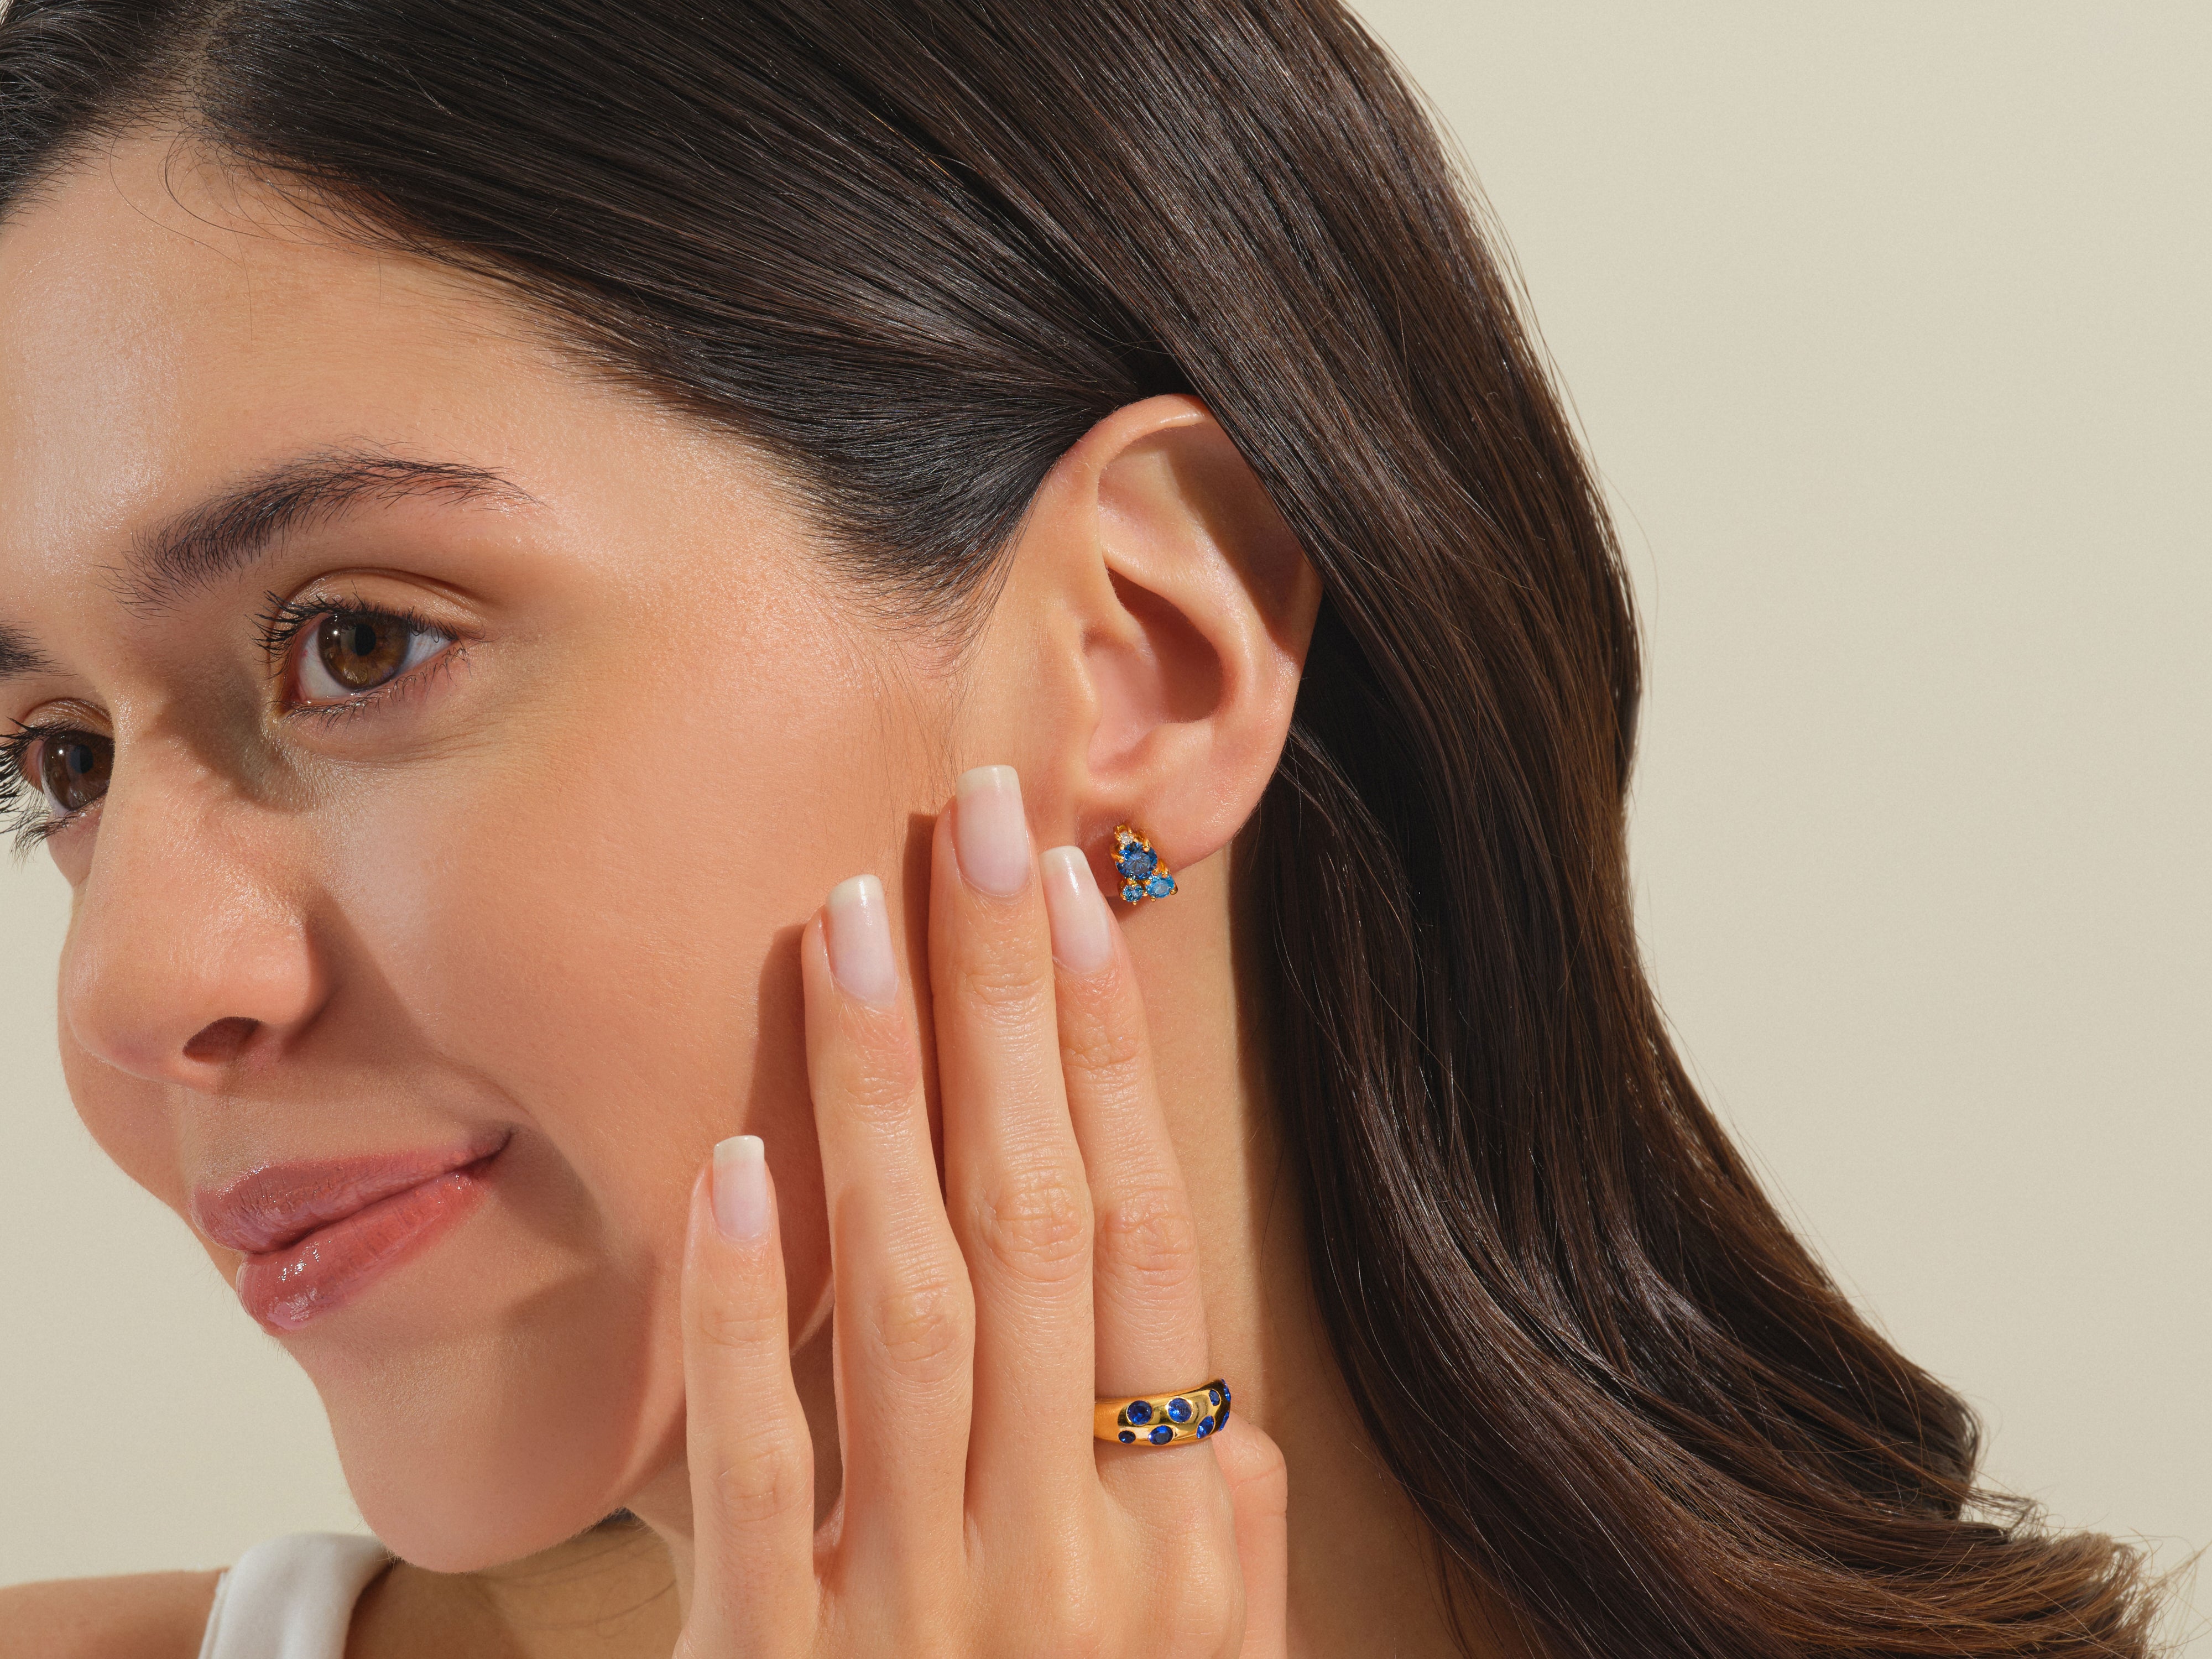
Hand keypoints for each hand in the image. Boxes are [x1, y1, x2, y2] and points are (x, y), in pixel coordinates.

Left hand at [674, 766, 1288, 1656]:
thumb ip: (1219, 1570)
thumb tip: (1227, 1417)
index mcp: (1155, 1538)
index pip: (1142, 1243)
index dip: (1112, 1065)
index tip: (1076, 904)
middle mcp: (1055, 1542)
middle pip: (1038, 1223)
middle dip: (1009, 1012)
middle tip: (974, 824)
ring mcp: (919, 1599)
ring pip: (912, 1300)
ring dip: (886, 1103)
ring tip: (853, 923)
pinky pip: (762, 1462)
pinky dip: (746, 1311)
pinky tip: (735, 1162)